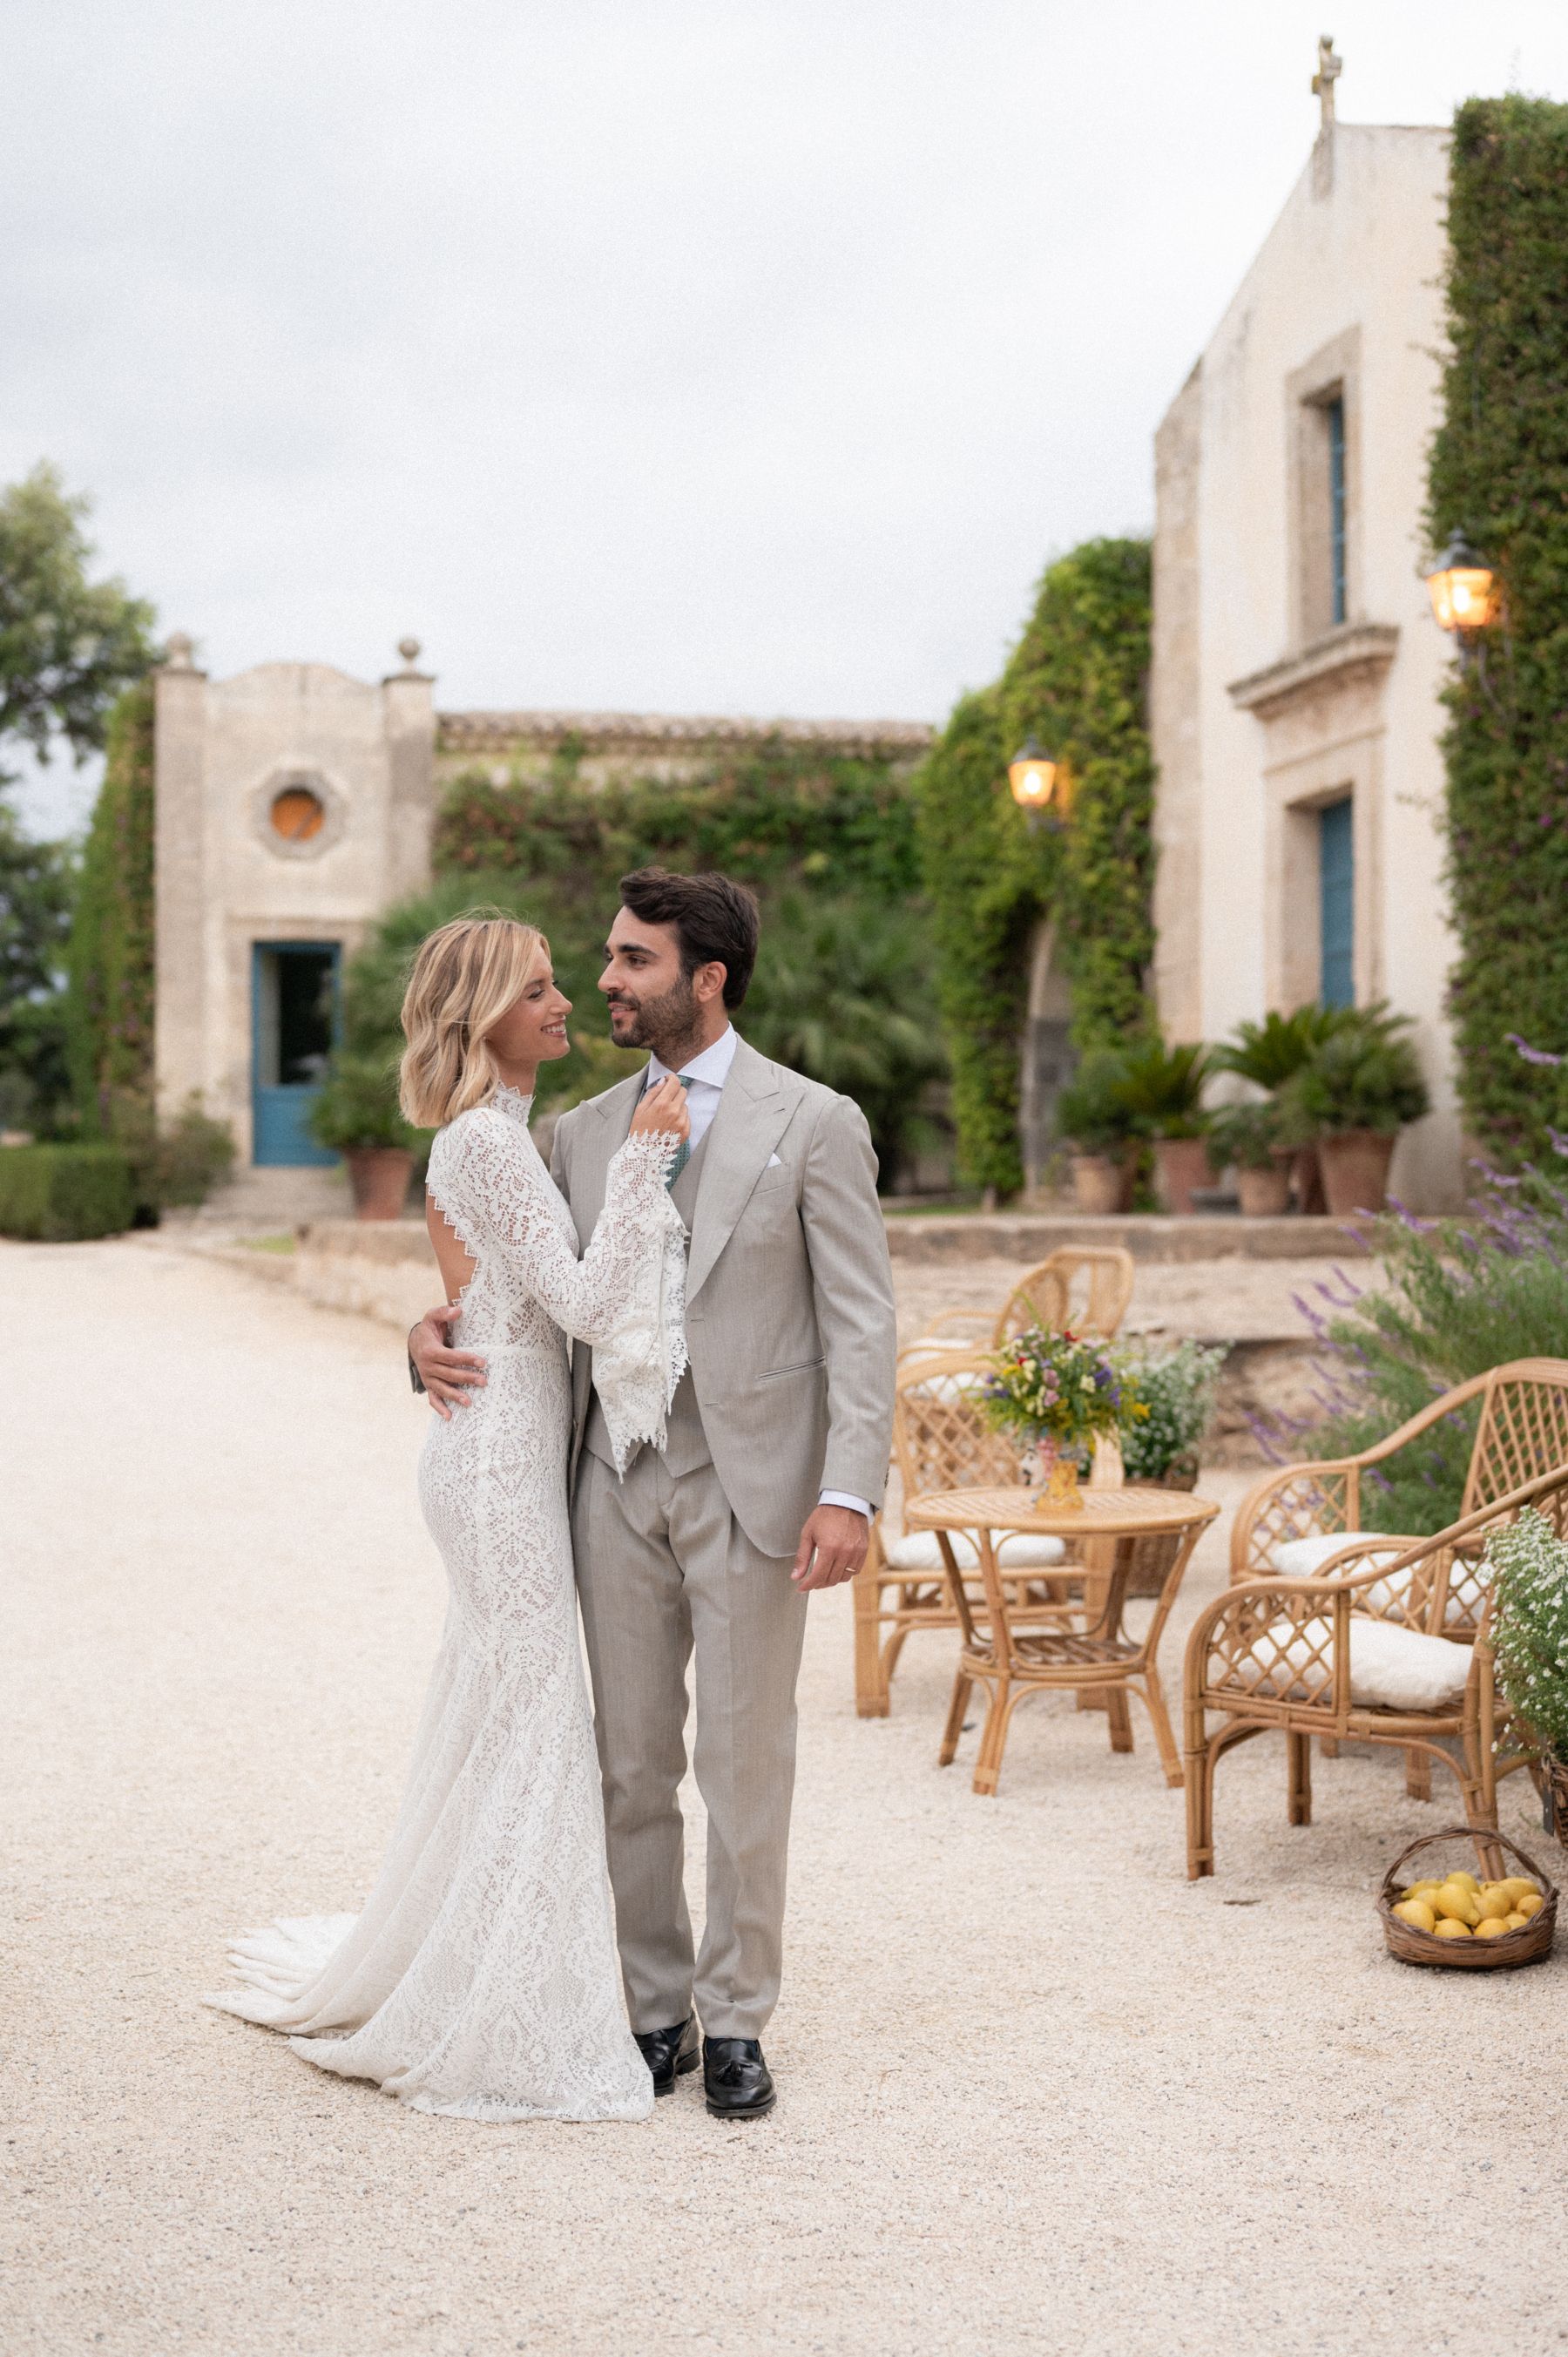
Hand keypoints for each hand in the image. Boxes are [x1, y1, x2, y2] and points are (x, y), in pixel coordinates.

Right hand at [410, 1301, 486, 1421]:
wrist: (414, 1341)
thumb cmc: (429, 1329)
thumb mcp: (433, 1316)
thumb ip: (444, 1313)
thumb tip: (459, 1310)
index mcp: (431, 1351)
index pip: (451, 1357)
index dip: (467, 1359)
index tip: (483, 1362)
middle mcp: (428, 1366)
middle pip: (449, 1374)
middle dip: (466, 1378)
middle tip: (484, 1382)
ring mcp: (428, 1377)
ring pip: (442, 1388)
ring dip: (455, 1396)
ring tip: (469, 1402)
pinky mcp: (428, 1385)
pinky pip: (433, 1398)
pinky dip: (439, 1408)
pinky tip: (449, 1417)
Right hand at [629, 1076, 689, 1142]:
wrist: (644, 1154)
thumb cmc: (640, 1130)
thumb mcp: (641, 1109)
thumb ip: (653, 1093)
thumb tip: (663, 1082)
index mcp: (662, 1104)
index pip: (675, 1083)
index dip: (672, 1079)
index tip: (668, 1080)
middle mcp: (674, 1112)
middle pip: (683, 1091)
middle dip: (675, 1091)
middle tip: (666, 1098)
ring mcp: (681, 1122)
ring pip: (685, 1105)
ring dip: (677, 1106)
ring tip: (665, 1116)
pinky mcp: (686, 1131)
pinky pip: (687, 1118)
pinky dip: (680, 1118)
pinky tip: (669, 1125)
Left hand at [791, 1503, 868, 1591]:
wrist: (846, 1502)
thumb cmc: (825, 1516)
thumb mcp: (808, 1534)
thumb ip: (802, 1557)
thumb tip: (796, 1577)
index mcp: (829, 1548)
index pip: (818, 1576)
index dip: (808, 1585)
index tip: (801, 1588)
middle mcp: (845, 1552)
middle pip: (831, 1579)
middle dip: (818, 1584)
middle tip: (810, 1582)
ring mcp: (856, 1552)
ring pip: (843, 1577)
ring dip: (831, 1580)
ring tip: (822, 1576)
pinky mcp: (863, 1551)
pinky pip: (855, 1571)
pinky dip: (845, 1573)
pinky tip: (836, 1569)